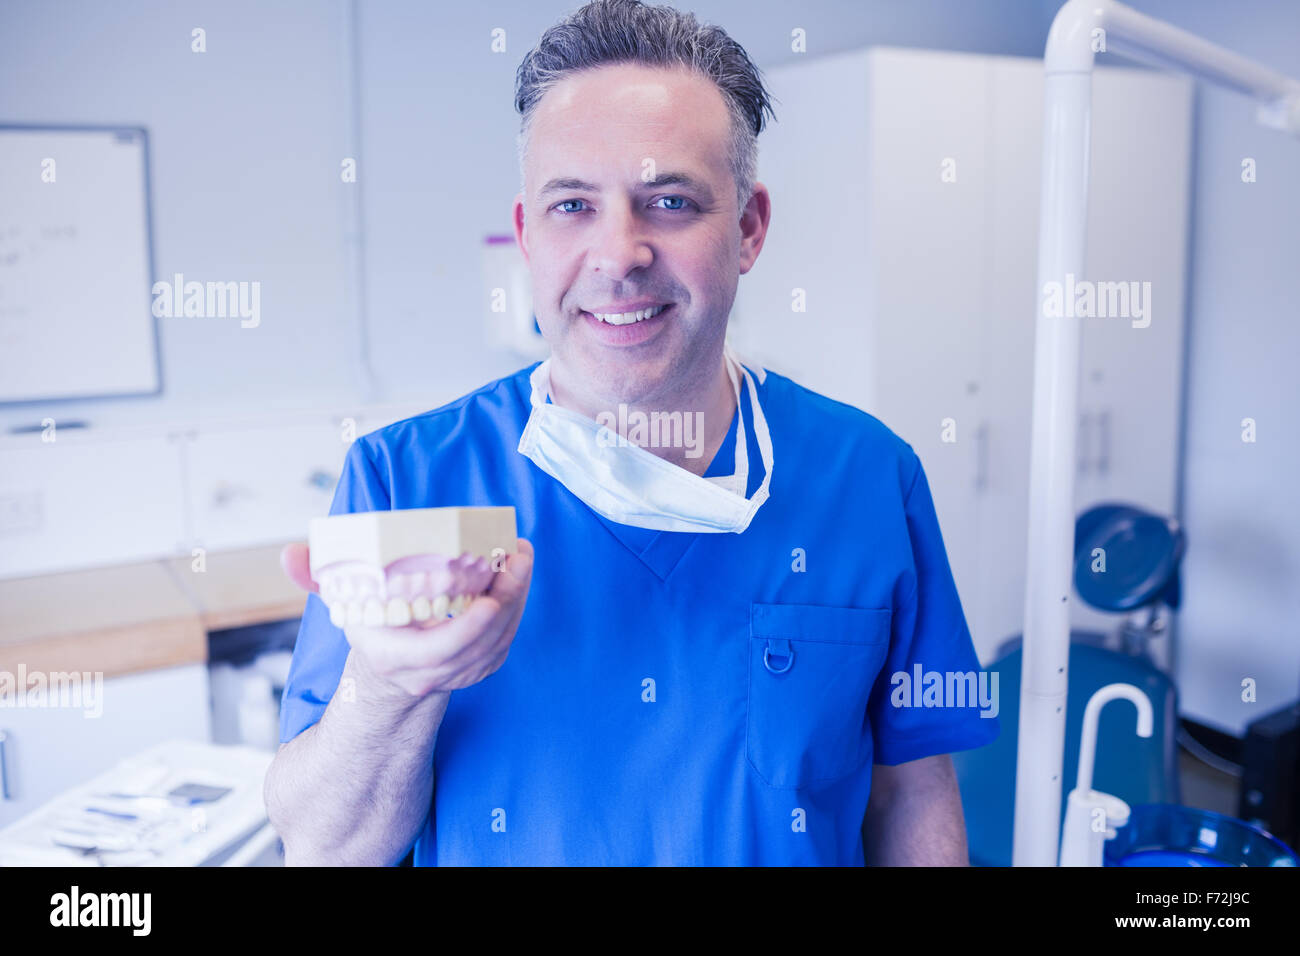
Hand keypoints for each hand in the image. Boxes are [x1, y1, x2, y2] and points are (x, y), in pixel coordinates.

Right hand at [280, 538, 533, 698]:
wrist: (386, 677)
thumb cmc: (369, 629)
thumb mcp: (341, 604)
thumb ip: (317, 578)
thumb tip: (289, 555)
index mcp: (396, 656)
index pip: (442, 649)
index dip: (471, 628)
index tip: (491, 598)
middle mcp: (430, 671)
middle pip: (481, 640)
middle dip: (508, 598)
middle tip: (518, 556)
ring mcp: (458, 674)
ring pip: (499, 640)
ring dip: (517, 598)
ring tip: (522, 556)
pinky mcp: (478, 668)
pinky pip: (504, 641)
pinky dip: (516, 609)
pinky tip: (519, 577)